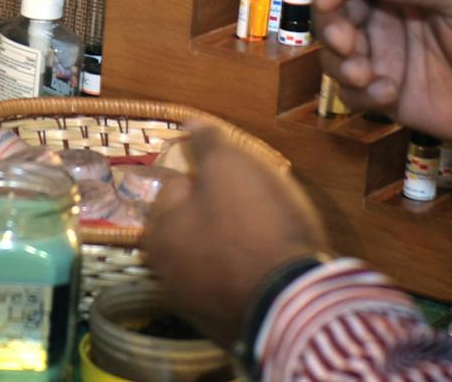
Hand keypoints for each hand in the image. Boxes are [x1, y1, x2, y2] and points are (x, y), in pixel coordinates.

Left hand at [141, 123, 328, 345]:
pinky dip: (254, 275)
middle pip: (198, 222)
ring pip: (219, 254)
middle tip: (261, 206)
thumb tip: (190, 125)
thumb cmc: (254, 227)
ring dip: (242, 243)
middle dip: (226, 211)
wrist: (294, 303)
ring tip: (274, 236)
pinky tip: (276, 267)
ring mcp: (198, 305)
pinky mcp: (229, 326)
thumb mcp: (229, 166)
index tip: (241, 179)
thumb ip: (206, 143)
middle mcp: (167, 274)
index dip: (213, 174)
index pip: (179, 184)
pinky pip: (240, 284)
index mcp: (158, 234)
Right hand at [316, 0, 451, 143]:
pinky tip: (389, 93)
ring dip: (340, 63)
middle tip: (347, 43)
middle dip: (330, 28)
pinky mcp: (388, 95)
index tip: (329, 0)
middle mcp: (387, 18)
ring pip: (335, 55)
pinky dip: (360, 94)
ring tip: (365, 74)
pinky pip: (353, 95)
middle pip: (334, 15)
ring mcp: (385, 57)